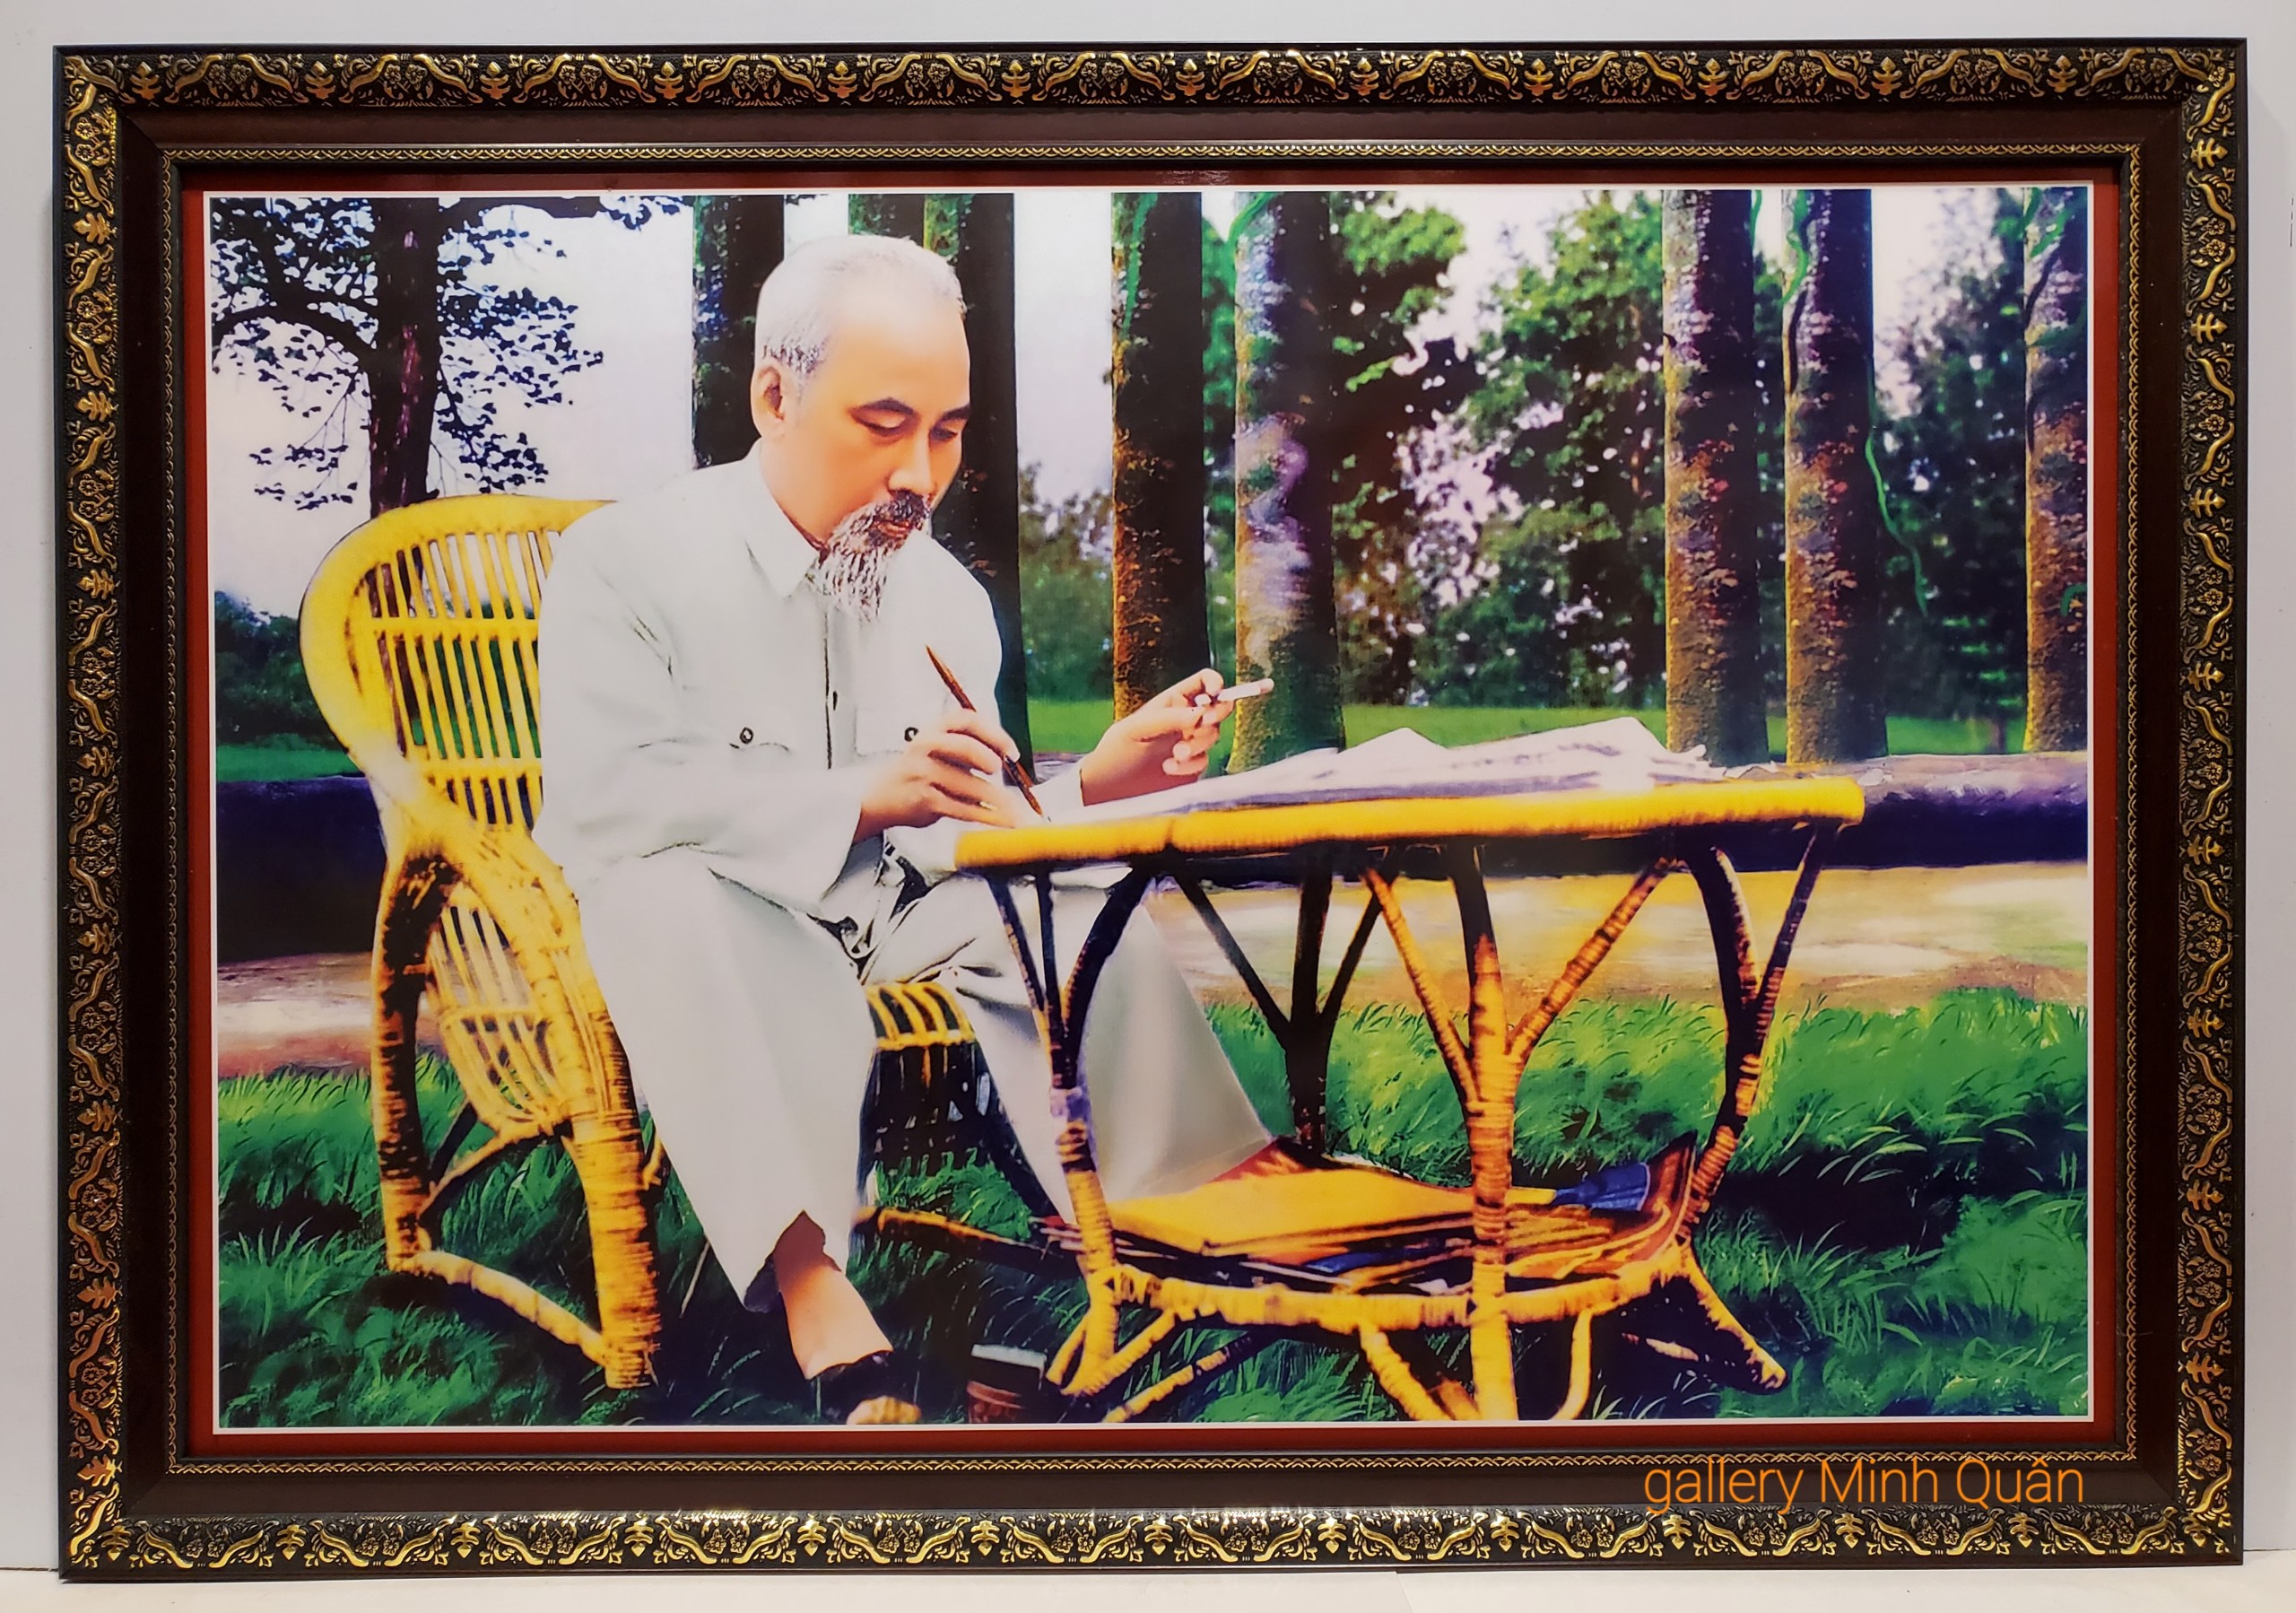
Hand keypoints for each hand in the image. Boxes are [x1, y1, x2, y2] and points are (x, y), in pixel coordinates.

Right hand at [855, 710, 1023, 836]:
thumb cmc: (916, 772)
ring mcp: (924, 775)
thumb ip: (966, 747)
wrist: (879, 796)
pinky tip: (1002, 820)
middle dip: (989, 759)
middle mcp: (927, 748)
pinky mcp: (926, 801)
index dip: (993, 733)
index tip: (1010, 750)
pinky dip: (988, 817)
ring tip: (1016, 809)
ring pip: (969, 785)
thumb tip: (1007, 756)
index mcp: (934, 730)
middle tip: (1000, 772)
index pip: (967, 720)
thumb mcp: (936, 749)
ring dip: (998, 800)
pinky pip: (964, 809)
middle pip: (965, 746)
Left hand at [1078, 668, 1238, 806]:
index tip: (1215, 692)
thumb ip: (1169, 718)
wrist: (1109, 788)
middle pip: (1217, 707)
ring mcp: (1190, 743)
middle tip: (1204, 721)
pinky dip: (1191, 764)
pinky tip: (1169, 767)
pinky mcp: (1192, 766)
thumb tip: (1200, 713)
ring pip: (1213, 734)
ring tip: (1176, 754)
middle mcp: (1184, 720)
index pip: (1202, 682)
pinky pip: (1204, 760)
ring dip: (1198, 742)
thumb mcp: (1136, 729)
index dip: (1215, 682)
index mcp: (1171, 702)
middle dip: (1216, 713)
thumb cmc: (1116, 752)